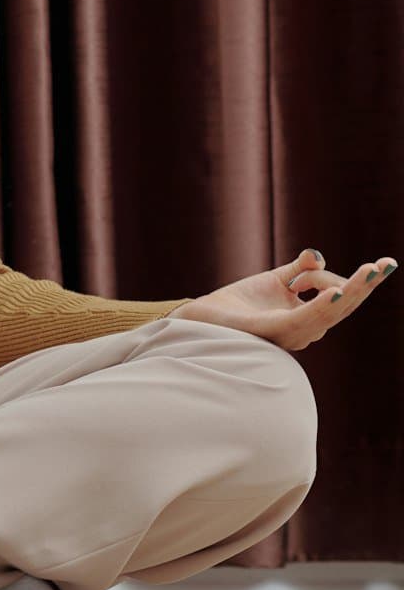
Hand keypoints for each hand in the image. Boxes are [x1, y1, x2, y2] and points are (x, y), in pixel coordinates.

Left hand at [174, 248, 395, 350]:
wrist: (203, 317)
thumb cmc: (241, 303)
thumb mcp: (275, 280)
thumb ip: (299, 269)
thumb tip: (318, 256)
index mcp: (309, 317)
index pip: (342, 297)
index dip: (363, 282)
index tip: (385, 263)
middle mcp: (305, 329)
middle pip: (343, 306)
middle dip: (365, 285)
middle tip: (384, 264)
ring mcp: (291, 333)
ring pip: (329, 311)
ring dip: (350, 290)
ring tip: (366, 272)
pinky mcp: (274, 330)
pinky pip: (304, 317)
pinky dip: (322, 305)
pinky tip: (336, 291)